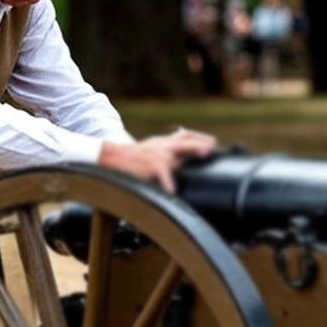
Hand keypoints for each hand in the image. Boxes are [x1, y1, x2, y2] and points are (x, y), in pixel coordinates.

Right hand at [99, 128, 216, 193]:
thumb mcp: (153, 147)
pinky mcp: (149, 166)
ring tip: (204, 154)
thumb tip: (183, 147)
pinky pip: (161, 174)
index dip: (200, 137)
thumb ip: (168, 148)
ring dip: (189, 154)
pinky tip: (173, 191)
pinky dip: (167, 182)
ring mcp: (156, 156)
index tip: (213, 142)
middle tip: (212, 148)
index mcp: (164, 142)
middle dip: (199, 143)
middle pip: (185, 141)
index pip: (184, 135)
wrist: (113, 157)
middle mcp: (162, 146)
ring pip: (176, 155)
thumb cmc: (134, 156)